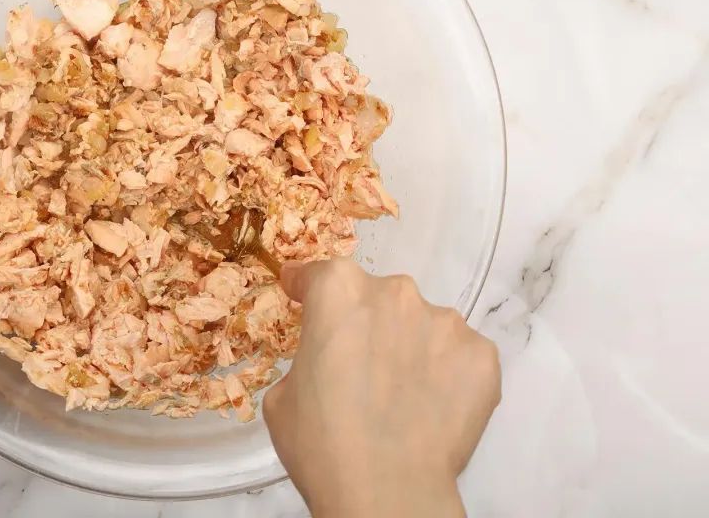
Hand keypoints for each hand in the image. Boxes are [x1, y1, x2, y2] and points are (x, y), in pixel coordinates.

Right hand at [263, 258, 500, 517]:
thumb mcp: (283, 395)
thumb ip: (308, 358)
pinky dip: (446, 373)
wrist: (387, 491)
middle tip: (357, 369)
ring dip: (409, 346)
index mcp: (338, 290)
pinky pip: (458, 354)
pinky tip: (432, 407)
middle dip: (364, 324)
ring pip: (422, 324)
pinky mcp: (482, 355)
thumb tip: (326, 364)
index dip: (303, 287)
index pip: (316, 275)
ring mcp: (445, 322)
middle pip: (375, 297)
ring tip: (402, 394)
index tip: (299, 294)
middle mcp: (395, 292)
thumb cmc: (321, 443)